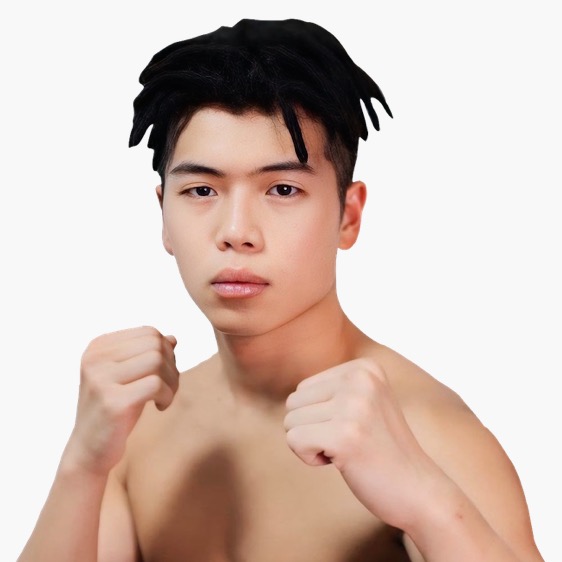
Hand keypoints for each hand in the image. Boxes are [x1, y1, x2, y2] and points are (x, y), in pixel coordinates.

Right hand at [63, 326, 179, 474]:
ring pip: (157, 361)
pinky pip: (156, 384)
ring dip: (172, 381)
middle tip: (168, 388)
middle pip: (155, 345)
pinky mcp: (113, 402)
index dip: (166, 352)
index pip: (148, 332)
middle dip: (171, 366)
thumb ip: (147, 355)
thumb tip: (172, 338)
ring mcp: (101, 379)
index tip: (163, 374)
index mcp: (98, 347)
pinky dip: (168, 395)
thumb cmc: (114, 410)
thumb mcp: (129, 376)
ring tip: (164, 397)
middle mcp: (95, 359)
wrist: (89, 451)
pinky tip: (160, 407)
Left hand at [284, 358, 441, 528]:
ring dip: (313, 444)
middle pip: (294, 402)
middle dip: (312, 429)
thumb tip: (291, 396)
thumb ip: (332, 389)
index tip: (354, 428)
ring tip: (349, 450)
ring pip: (290, 422)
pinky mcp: (344, 435)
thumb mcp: (364, 403)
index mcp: (365, 367)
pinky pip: (294, 441)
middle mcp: (360, 379)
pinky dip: (310, 458)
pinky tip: (344, 462)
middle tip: (350, 442)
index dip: (320, 416)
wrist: (419, 491)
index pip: (304, 388)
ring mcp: (354, 405)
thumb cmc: (382, 450)